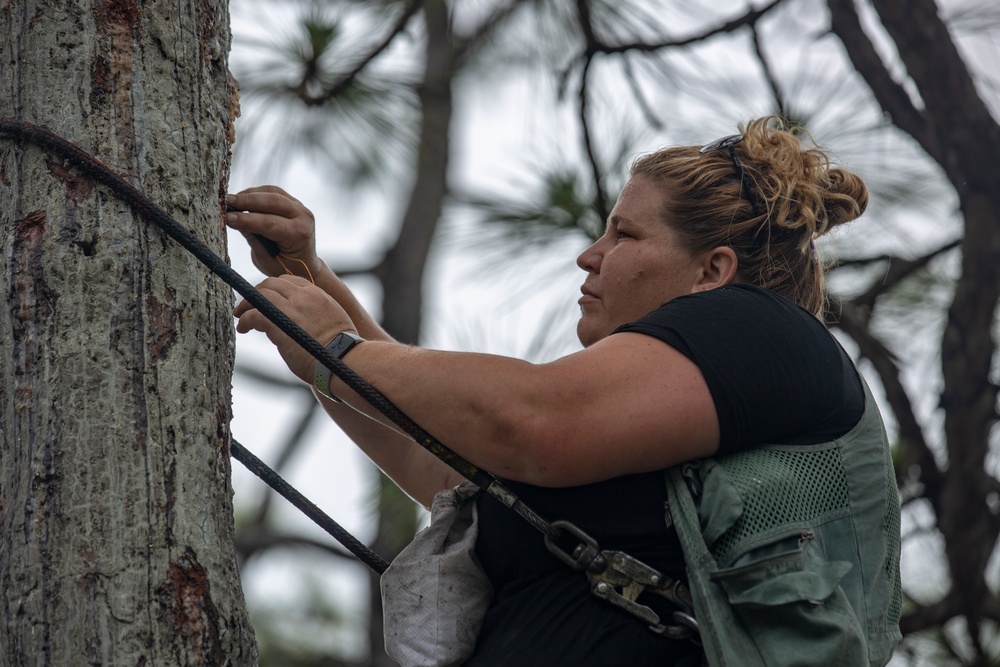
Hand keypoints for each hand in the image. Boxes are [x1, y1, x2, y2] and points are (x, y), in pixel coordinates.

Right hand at [225, 185, 321, 279]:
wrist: (304, 264)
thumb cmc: (285, 266)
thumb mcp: (266, 259)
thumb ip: (252, 238)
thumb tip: (233, 219)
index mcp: (299, 235)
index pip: (269, 223)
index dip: (246, 219)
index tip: (227, 217)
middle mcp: (303, 218)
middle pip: (272, 202)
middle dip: (246, 201)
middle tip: (226, 202)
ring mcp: (300, 208)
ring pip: (272, 193)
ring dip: (250, 194)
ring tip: (231, 200)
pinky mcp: (294, 202)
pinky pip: (274, 192)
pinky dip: (257, 192)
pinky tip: (242, 198)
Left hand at [234, 275, 355, 382]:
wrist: (345, 360)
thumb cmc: (342, 351)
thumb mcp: (333, 322)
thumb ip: (316, 315)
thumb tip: (301, 323)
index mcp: (318, 295)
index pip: (290, 281)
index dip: (275, 288)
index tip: (268, 299)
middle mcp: (304, 296)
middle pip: (272, 283)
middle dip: (258, 292)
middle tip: (248, 305)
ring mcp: (292, 308)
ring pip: (261, 294)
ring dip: (247, 303)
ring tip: (241, 315)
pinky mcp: (279, 323)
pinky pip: (254, 314)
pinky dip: (245, 319)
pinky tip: (243, 328)